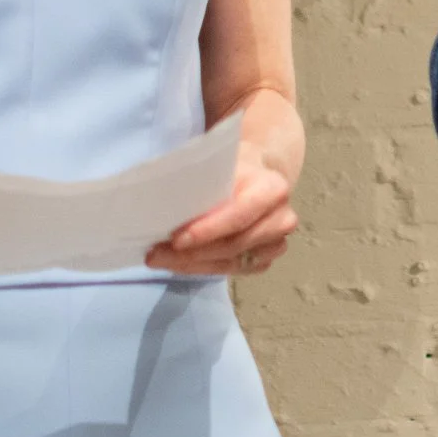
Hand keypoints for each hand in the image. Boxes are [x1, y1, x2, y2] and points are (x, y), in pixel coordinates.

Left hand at [148, 143, 297, 276]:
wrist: (258, 180)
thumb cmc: (235, 170)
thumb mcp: (221, 165)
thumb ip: (203, 185)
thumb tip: (164, 205)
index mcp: (273, 190)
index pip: (239, 216)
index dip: (208, 231)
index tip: (176, 239)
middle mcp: (282, 220)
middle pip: (233, 245)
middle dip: (192, 253)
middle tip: (155, 253)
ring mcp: (276, 244)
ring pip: (230, 263)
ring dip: (192, 264)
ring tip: (160, 260)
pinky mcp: (265, 261)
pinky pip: (231, 271)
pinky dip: (202, 269)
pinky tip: (179, 263)